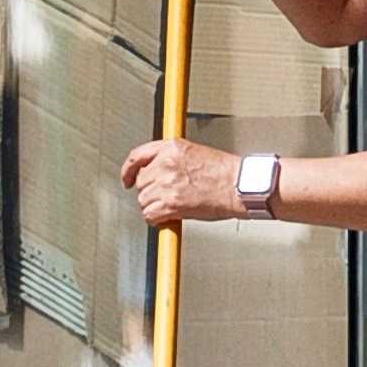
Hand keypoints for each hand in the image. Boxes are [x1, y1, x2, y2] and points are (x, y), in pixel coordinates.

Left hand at [118, 137, 239, 225]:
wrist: (239, 185)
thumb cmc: (224, 172)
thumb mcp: (194, 153)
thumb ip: (171, 159)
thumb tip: (156, 172)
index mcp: (171, 147)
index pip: (137, 156)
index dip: (127, 170)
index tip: (126, 178)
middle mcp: (166, 164)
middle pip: (140, 182)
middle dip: (150, 191)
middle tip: (164, 196)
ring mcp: (167, 184)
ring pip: (144, 200)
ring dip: (154, 205)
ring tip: (170, 206)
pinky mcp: (171, 203)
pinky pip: (150, 215)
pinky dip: (156, 219)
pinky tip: (167, 217)